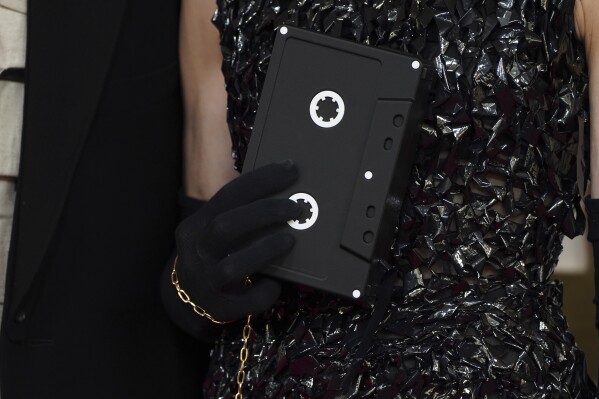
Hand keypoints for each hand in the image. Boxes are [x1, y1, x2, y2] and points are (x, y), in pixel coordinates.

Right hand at [161, 160, 300, 339]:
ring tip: (291, 239)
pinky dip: (263, 292)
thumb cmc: (213, 257)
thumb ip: (238, 214)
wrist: (184, 302)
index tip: (291, 170)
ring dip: (265, 249)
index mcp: (195, 225)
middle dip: (264, 212)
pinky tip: (275, 284)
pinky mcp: (216, 309)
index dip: (261, 180)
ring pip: (232, 266)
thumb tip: (285, 191)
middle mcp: (195, 252)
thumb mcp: (213, 232)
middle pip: (225, 226)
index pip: (227, 196)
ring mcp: (203, 283)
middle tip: (296, 207)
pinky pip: (244, 302)